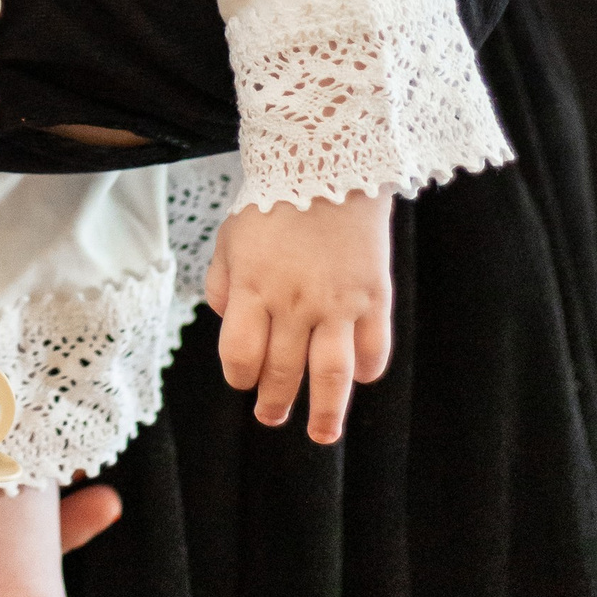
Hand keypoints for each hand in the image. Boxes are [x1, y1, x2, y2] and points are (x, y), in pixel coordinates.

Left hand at [205, 186, 393, 443]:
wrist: (329, 162)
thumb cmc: (272, 201)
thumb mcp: (229, 237)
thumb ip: (222, 284)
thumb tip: (226, 322)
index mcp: (252, 287)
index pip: (240, 355)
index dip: (239, 376)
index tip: (242, 379)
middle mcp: (294, 302)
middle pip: (282, 373)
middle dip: (274, 403)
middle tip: (270, 417)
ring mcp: (338, 302)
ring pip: (332, 375)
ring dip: (326, 411)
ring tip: (321, 434)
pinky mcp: (374, 296)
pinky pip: (374, 348)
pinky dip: (367, 370)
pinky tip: (359, 378)